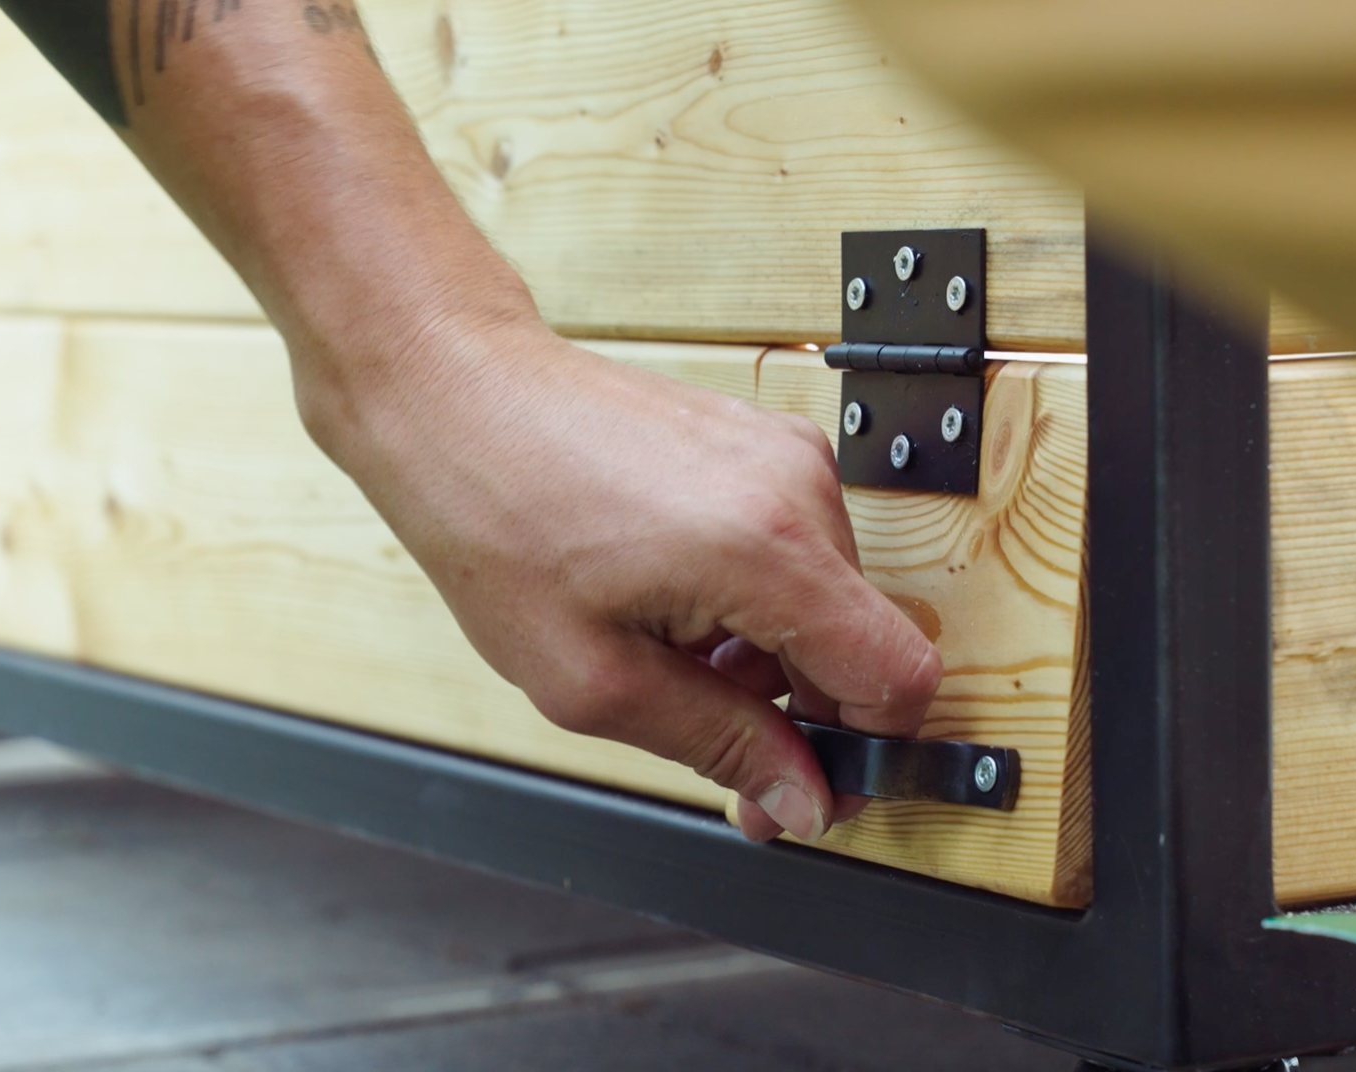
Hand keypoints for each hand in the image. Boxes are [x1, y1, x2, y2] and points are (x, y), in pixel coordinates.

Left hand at [299, 318, 942, 841]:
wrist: (456, 392)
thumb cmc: (497, 518)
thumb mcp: (595, 678)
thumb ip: (720, 744)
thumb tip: (802, 798)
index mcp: (769, 548)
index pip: (900, 676)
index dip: (862, 753)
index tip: (804, 786)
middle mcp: (799, 487)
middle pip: (859, 642)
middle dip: (793, 708)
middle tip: (703, 737)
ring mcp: (786, 453)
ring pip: (823, 601)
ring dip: (760, 651)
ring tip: (661, 647)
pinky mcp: (763, 440)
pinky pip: (792, 550)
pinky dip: (747, 597)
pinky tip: (666, 599)